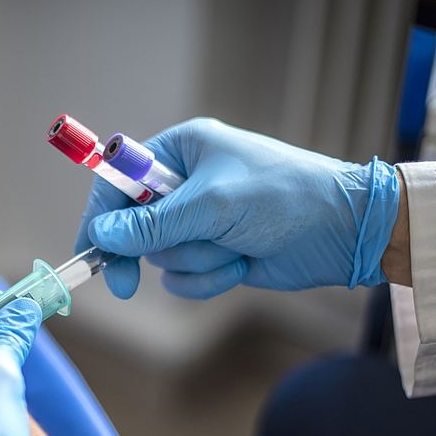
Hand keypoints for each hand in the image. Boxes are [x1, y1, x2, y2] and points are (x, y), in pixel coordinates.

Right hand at [75, 118, 398, 298]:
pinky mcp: (215, 253)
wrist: (345, 231)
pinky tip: (242, 264)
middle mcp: (186, 184)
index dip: (100, 217)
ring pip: (162, 257)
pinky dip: (209, 279)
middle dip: (151, 250)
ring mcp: (200, 221)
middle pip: (134, 226)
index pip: (119, 181)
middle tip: (125, 285)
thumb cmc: (283, 197)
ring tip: (234, 247)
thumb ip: (152, 223)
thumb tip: (101, 233)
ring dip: (195, 261)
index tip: (90, 252)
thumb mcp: (212, 206)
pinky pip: (185, 278)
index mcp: (182, 150)